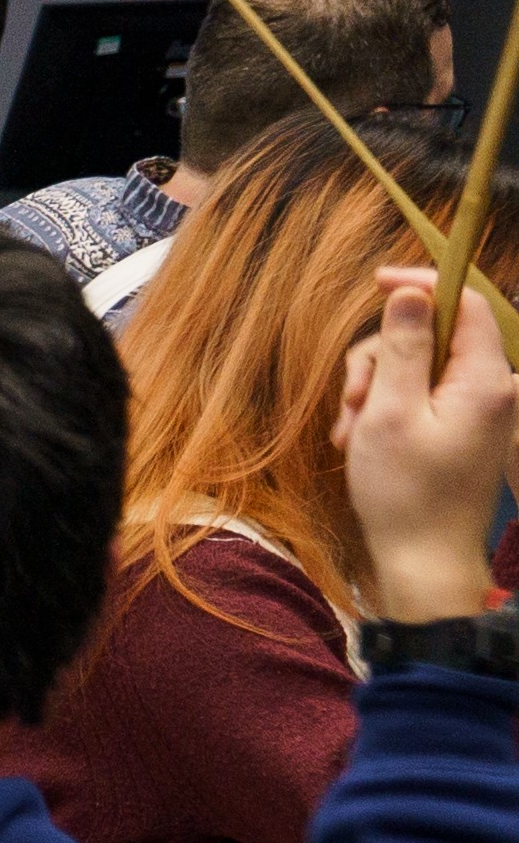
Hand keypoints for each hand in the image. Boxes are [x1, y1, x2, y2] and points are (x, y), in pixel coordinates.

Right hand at [336, 263, 518, 622]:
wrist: (424, 560)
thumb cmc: (406, 492)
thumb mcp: (391, 412)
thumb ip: (404, 348)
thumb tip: (412, 295)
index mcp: (485, 380)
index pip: (466, 303)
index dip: (424, 284)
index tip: (379, 283)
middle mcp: (491, 389)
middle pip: (433, 336)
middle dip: (383, 357)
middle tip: (352, 399)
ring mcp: (477, 409)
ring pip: (419, 365)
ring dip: (376, 387)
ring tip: (351, 430)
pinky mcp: (461, 426)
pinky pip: (421, 394)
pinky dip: (386, 408)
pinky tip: (361, 437)